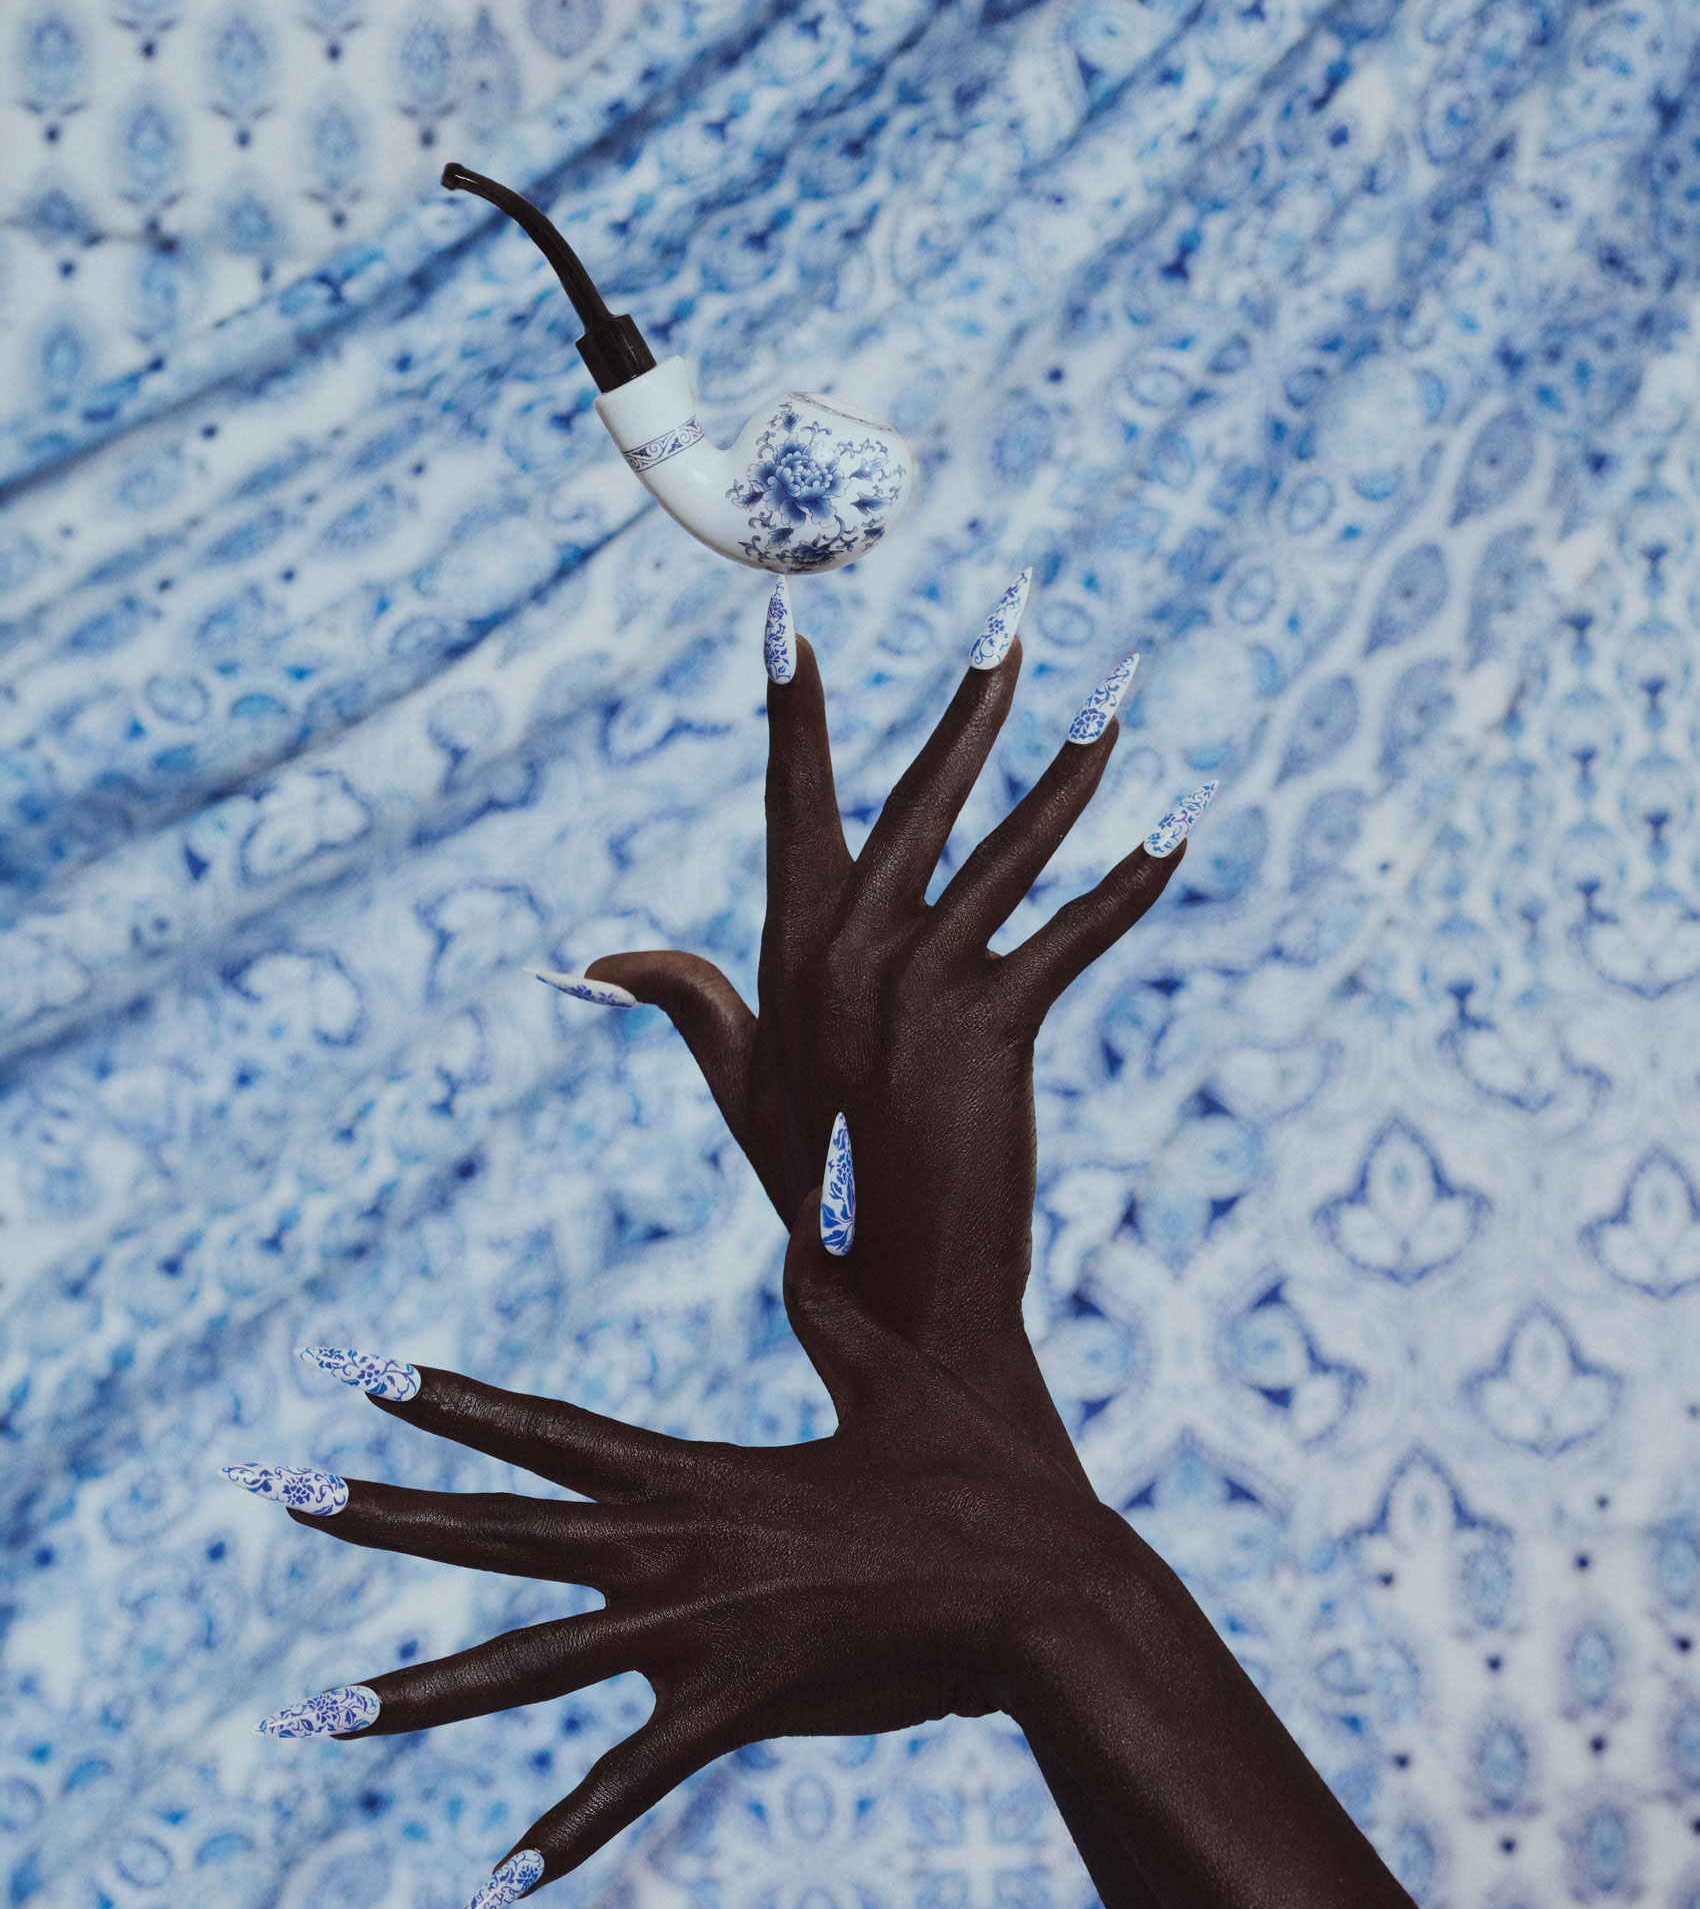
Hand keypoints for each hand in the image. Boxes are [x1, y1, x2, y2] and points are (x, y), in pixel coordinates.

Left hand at [241, 1197, 1111, 1908]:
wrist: (1046, 1595)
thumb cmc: (981, 1480)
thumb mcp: (893, 1377)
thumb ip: (833, 1304)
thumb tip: (821, 1204)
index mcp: (698, 1475)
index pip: (544, 1428)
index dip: (447, 1400)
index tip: (361, 1374)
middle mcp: (674, 1549)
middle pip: (494, 1531)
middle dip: (376, 1512)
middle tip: (273, 1489)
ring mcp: (697, 1635)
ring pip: (521, 1667)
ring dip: (404, 1696)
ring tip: (301, 1719)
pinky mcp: (740, 1710)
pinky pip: (630, 1784)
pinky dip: (562, 1838)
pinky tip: (488, 1885)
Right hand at [573, 585, 1209, 1458]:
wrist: (886, 1300)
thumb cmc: (816, 1193)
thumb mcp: (741, 1086)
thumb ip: (687, 1004)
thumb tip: (596, 964)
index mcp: (789, 953)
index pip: (792, 804)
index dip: (794, 711)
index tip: (790, 623)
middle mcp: (849, 949)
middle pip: (923, 793)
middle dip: (976, 697)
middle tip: (1016, 608)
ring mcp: (919, 982)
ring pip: (1012, 847)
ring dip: (1075, 770)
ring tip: (1118, 701)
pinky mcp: (993, 1025)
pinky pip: (1075, 934)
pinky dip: (1130, 885)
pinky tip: (1178, 828)